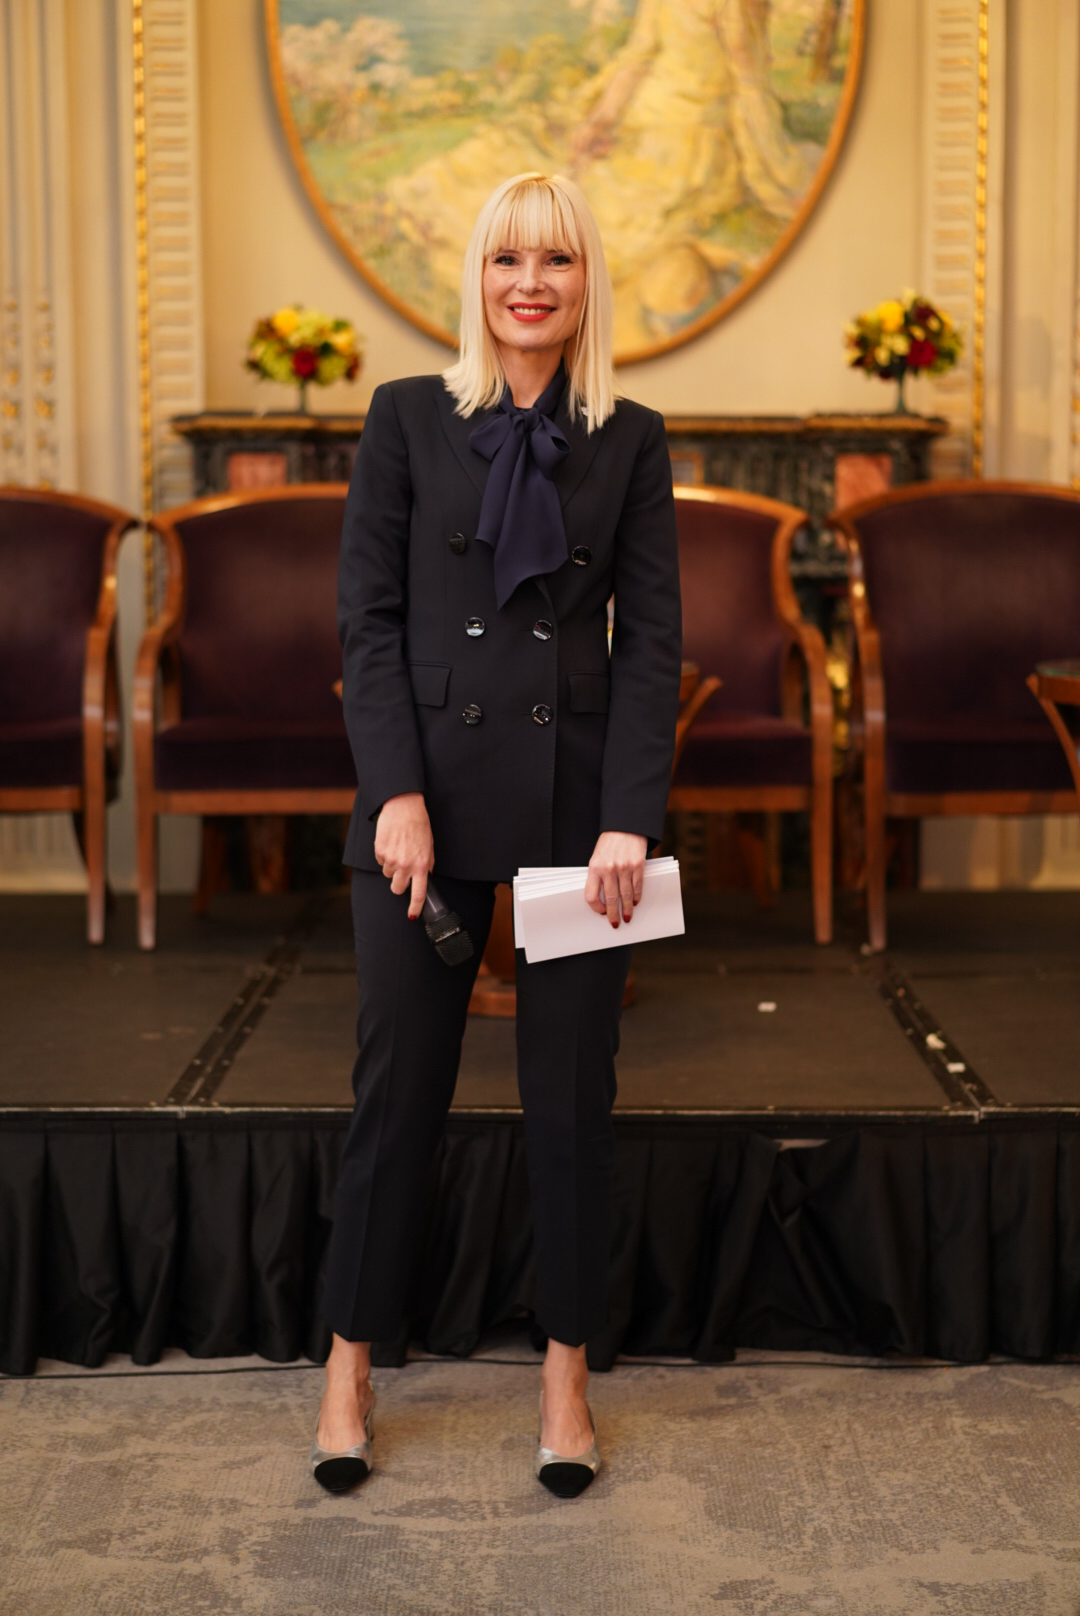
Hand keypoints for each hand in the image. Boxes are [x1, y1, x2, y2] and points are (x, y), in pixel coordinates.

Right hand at [374, 793, 433, 918]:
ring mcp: (391, 859)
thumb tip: (427, 876)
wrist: (403, 807)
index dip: (415, 908)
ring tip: (398, 849)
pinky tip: (391, 842)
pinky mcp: (380, 851)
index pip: (418, 894)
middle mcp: (406, 865)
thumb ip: (428, 863)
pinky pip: (380, 861)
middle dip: (398, 885)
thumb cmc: (419, 824)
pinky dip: (384, 855)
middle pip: (397, 889)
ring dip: (392, 866)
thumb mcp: (429, 845)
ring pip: (387, 874)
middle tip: (401, 873)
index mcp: (421, 865)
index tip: (412, 915)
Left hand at [585, 832, 646, 927]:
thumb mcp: (597, 858)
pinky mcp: (638, 865)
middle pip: (610, 899)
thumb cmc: (609, 843)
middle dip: (613, 914)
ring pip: (625, 895)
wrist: (625, 826)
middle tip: (616, 923)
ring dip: (627, 909)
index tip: (600, 913)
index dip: (596, 907)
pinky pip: (637, 886)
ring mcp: (624, 867)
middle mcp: (609, 868)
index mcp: (594, 867)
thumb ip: (598, 876)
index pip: (591, 895)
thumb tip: (602, 898)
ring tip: (628, 917)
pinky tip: (635, 902)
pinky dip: (636, 896)